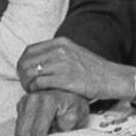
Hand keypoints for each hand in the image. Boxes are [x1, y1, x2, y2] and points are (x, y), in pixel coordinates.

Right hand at [14, 89, 90, 135]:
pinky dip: (27, 134)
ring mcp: (25, 102)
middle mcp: (33, 99)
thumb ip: (68, 123)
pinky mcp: (21, 106)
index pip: (38, 130)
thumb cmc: (72, 102)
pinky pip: (19, 126)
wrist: (67, 92)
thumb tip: (58, 131)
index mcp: (47, 101)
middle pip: (24, 132)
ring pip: (19, 131)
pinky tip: (37, 135)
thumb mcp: (78, 113)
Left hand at [16, 36, 135, 99]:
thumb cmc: (94, 70)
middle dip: (23, 75)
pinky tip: (40, 93)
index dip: (23, 63)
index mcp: (60, 42)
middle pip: (26, 61)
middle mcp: (59, 50)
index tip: (25, 73)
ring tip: (32, 90)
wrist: (112, 78)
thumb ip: (56, 54)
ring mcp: (61, 64)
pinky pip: (39, 83)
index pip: (29, 51)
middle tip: (27, 84)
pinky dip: (35, 90)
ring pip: (30, 73)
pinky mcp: (64, 78)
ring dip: (27, 83)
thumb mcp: (73, 53)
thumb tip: (38, 63)